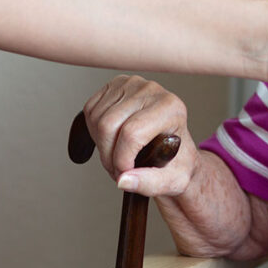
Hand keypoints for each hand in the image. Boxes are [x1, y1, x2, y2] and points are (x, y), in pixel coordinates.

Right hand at [80, 75, 198, 196]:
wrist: (175, 150)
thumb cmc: (176, 163)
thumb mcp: (172, 181)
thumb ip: (149, 183)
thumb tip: (123, 180)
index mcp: (171, 108)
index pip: (131, 133)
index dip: (121, 160)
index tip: (124, 174)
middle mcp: (152, 90)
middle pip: (108, 125)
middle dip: (107, 156)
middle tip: (118, 170)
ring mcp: (132, 84)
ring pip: (97, 119)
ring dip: (101, 145)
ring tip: (117, 155)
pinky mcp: (116, 85)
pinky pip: (91, 110)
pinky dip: (94, 131)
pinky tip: (111, 139)